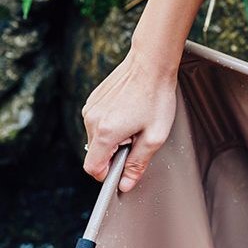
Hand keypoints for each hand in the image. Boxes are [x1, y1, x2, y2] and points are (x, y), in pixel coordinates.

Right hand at [82, 46, 177, 192]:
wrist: (151, 63)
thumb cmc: (157, 97)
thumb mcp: (155, 136)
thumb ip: (138, 163)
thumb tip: (125, 184)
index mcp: (106, 133)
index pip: (93, 168)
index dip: (108, 174)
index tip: (123, 167)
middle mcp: (92, 120)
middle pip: (95, 152)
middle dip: (114, 152)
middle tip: (137, 138)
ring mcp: (90, 107)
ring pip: (96, 136)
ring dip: (113, 136)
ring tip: (135, 121)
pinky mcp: (93, 98)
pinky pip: (98, 120)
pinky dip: (111, 122)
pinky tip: (129, 110)